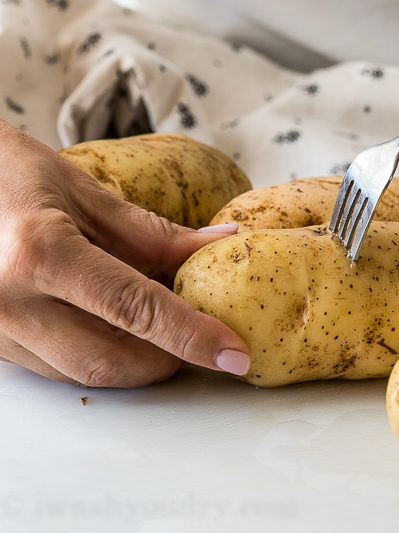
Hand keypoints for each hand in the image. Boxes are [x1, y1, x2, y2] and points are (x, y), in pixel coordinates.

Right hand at [0, 120, 248, 386]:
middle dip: (165, 359)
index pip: (134, 308)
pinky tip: (115, 325)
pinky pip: (53, 364)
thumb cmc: (6, 171)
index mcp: (39, 253)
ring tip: (161, 327)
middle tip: (202, 338)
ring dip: (131, 358)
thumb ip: (150, 231)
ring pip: (80, 371)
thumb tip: (216, 246)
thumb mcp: (82, 190)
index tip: (233, 354)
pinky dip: (96, 350)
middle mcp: (9, 303)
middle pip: (107, 360)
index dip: (190, 334)